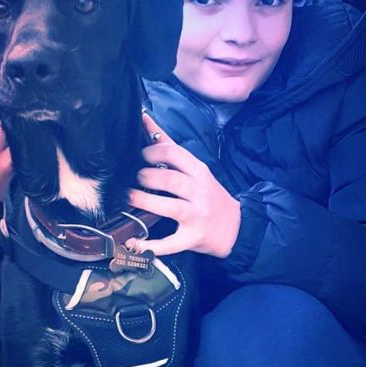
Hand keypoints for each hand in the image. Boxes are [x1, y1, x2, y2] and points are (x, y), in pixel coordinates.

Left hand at [127, 113, 240, 256]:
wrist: (237, 228)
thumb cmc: (210, 196)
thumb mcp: (196, 170)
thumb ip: (171, 149)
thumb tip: (144, 121)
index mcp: (199, 171)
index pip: (174, 153)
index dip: (151, 151)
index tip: (136, 154)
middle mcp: (199, 192)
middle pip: (170, 179)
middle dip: (146, 177)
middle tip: (130, 178)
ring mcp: (197, 215)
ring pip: (170, 207)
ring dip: (145, 202)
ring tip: (128, 198)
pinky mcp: (193, 237)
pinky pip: (171, 242)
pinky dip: (151, 245)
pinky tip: (134, 242)